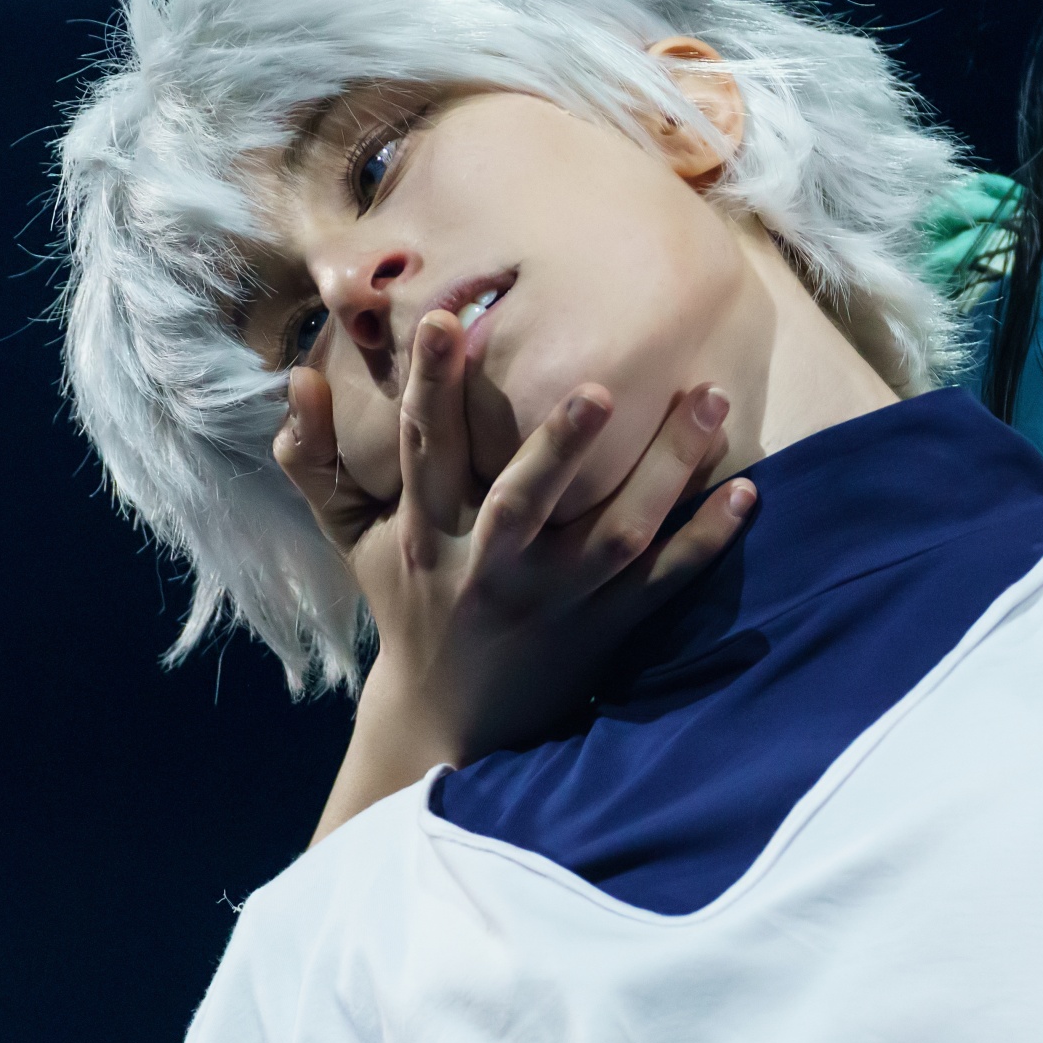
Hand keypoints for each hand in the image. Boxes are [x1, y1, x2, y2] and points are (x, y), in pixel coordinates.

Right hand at [279, 308, 750, 814]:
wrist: (450, 724)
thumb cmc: (406, 606)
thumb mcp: (351, 539)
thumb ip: (315, 461)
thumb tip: (293, 377)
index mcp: (428, 532)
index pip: (426, 448)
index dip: (431, 385)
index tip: (448, 319)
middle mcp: (491, 565)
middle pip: (525, 500)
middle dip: (558, 443)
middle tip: (601, 385)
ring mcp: (556, 600)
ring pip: (615, 534)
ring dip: (664, 470)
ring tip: (709, 400)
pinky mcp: (606, 629)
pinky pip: (664, 583)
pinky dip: (708, 541)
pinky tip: (748, 491)